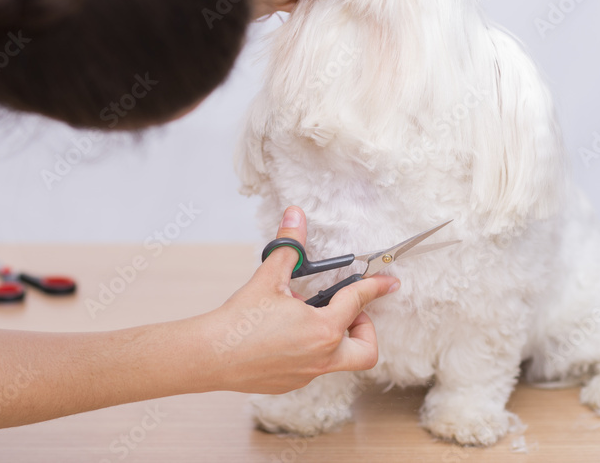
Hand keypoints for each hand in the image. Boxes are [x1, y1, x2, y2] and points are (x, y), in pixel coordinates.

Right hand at [201, 206, 399, 393]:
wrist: (210, 356)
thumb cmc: (239, 320)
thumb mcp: (268, 278)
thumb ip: (289, 247)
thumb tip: (295, 215)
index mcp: (323, 328)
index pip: (358, 302)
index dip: (376, 287)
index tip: (389, 282)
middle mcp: (322, 356)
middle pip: (366, 349)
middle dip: (365, 329)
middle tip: (344, 311)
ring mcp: (307, 374)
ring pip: (338, 359)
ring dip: (334, 337)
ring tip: (307, 318)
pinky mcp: (291, 384)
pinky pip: (313, 367)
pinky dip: (310, 350)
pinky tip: (284, 335)